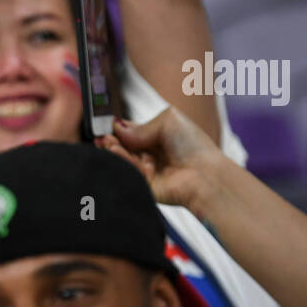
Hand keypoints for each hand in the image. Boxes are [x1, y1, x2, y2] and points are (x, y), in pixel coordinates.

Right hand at [96, 108, 224, 209]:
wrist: (205, 175)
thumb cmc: (195, 147)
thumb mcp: (169, 120)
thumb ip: (140, 126)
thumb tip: (117, 128)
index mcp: (159, 137)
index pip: (131, 132)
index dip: (117, 129)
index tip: (105, 125)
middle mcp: (152, 154)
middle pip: (123, 146)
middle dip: (111, 140)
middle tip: (102, 135)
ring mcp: (146, 170)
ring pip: (122, 159)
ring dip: (113, 149)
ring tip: (107, 142)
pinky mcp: (142, 185)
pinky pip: (127, 172)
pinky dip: (121, 161)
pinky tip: (115, 151)